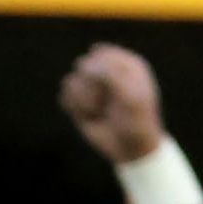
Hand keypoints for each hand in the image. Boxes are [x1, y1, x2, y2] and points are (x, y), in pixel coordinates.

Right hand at [58, 43, 165, 164]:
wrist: (131, 149)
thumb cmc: (136, 122)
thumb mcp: (131, 96)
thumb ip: (110, 74)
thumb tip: (82, 65)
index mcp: (125, 63)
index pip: (102, 54)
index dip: (104, 73)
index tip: (117, 90)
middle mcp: (108, 69)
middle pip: (83, 65)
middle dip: (93, 87)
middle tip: (109, 102)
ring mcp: (92, 84)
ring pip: (71, 81)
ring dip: (85, 101)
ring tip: (101, 111)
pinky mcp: (79, 99)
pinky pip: (65, 95)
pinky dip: (76, 108)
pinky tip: (91, 115)